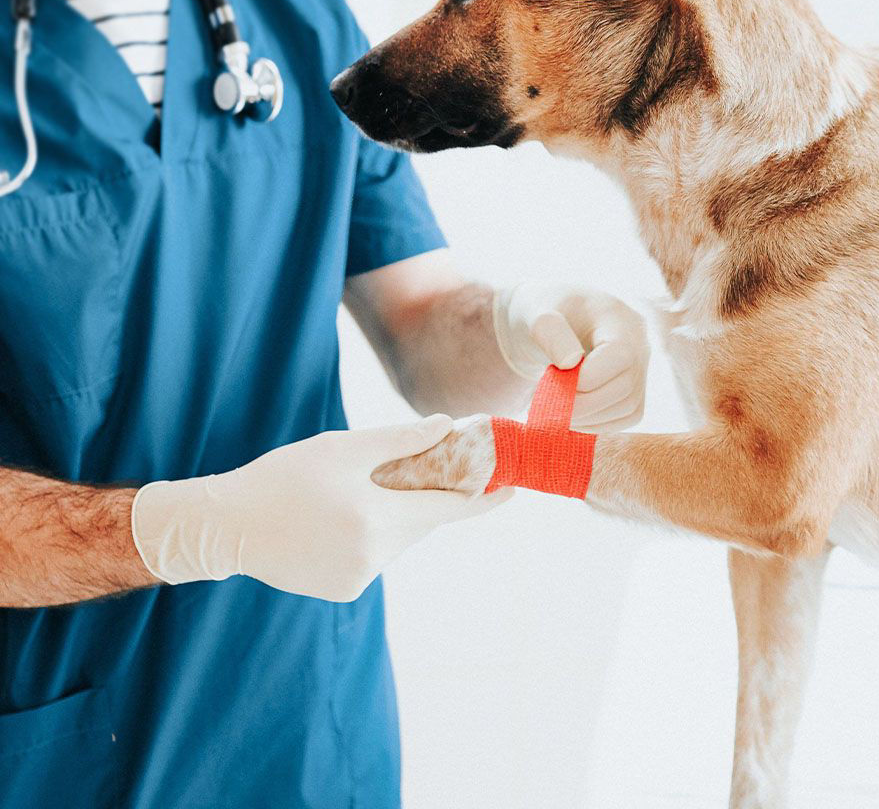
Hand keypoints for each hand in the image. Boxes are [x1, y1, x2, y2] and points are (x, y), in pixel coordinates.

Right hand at [131, 415, 509, 601]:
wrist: (227, 525)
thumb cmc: (284, 477)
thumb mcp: (342, 448)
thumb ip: (400, 441)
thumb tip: (448, 426)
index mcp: (376, 520)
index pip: (448, 508)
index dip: (484, 497)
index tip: (513, 486)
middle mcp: (373, 557)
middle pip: (421, 522)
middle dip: (426, 495)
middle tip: (422, 465)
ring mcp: (358, 580)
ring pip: (398, 539)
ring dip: (396, 514)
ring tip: (361, 489)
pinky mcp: (342, 590)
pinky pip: (375, 556)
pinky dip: (372, 534)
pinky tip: (339, 517)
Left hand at [493, 281, 648, 432]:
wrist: (550, 320)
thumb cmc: (542, 311)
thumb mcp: (536, 311)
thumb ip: (549, 331)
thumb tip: (570, 362)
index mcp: (618, 317)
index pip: (620, 355)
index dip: (586, 378)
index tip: (551, 378)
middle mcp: (639, 343)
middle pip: (625, 387)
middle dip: (583, 404)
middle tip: (547, 405)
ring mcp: (641, 368)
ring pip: (628, 408)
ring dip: (588, 418)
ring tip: (555, 409)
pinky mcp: (635, 389)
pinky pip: (625, 417)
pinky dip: (596, 424)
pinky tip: (570, 416)